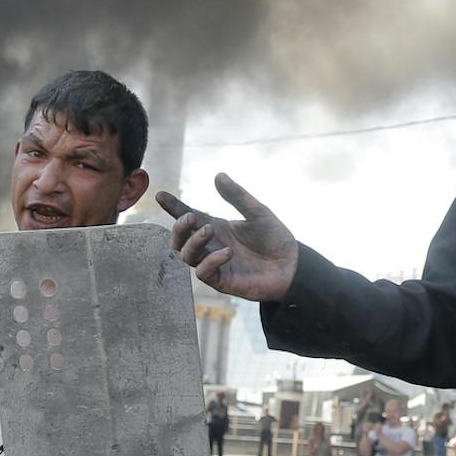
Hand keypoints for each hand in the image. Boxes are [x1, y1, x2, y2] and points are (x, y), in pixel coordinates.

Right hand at [157, 174, 300, 302]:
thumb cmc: (275, 239)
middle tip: (189, 217)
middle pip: (180, 239)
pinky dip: (211, 261)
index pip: (188, 216)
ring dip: (193, 241)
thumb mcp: (258, 213)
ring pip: (186, 255)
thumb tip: (218, 175)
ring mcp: (214, 264)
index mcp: (216, 227)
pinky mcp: (222, 281)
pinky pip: (204, 273)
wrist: (293, 265)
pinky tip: (228, 252)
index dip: (173, 207)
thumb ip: (237, 196)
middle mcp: (211, 245)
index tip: (161, 195)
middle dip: (179, 228)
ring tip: (210, 229)